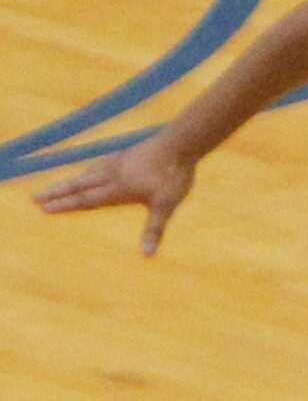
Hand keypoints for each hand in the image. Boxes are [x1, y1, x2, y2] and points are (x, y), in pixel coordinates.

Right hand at [35, 133, 197, 253]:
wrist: (179, 145)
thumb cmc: (173, 177)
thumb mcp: (165, 206)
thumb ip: (154, 230)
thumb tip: (147, 255)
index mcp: (117, 189)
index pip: (85, 200)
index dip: (65, 205)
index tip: (45, 208)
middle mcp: (111, 174)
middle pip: (77, 185)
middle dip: (56, 192)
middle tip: (35, 197)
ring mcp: (117, 162)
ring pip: (86, 173)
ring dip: (69, 181)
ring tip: (57, 187)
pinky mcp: (125, 155)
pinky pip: (98, 164)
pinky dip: (87, 170)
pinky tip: (90, 170)